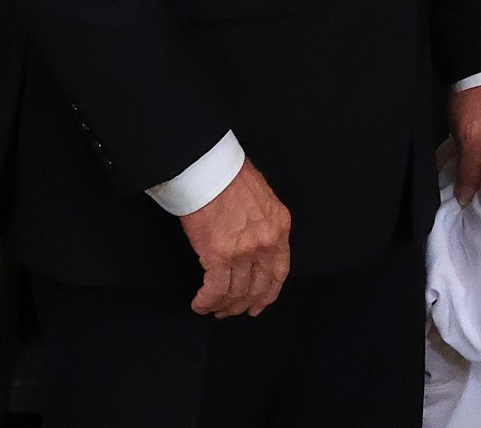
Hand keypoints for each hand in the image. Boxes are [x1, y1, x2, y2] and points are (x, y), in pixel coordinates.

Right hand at [182, 159, 291, 317]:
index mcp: (280, 226)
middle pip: (259, 286)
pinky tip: (200, 304)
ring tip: (212, 309)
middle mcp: (266, 243)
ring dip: (224, 306)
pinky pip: (216, 290)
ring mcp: (244, 251)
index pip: (280, 270)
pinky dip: (207, 301)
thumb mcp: (262, 198)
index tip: (260, 304)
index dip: (269, 292)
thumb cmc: (230, 176)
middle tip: (231, 311)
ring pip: (237, 292)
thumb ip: (263, 223)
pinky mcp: (219, 256)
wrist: (210, 169)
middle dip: (245, 304)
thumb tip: (251, 239)